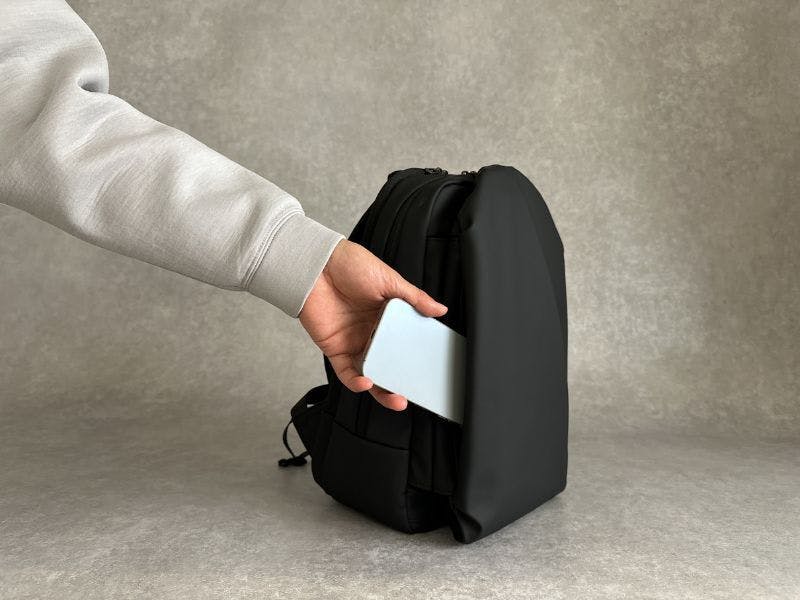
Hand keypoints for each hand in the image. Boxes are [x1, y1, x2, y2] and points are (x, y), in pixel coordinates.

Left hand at [299, 239, 446, 410]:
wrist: (316, 265)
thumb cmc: (350, 265)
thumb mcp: (390, 280)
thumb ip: (415, 298)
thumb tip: (440, 310)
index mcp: (387, 318)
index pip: (404, 345)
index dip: (415, 359)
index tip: (428, 372)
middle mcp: (371, 333)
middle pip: (389, 364)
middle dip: (401, 382)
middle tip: (414, 392)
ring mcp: (353, 342)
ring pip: (370, 374)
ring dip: (381, 390)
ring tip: (395, 397)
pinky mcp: (335, 349)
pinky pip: (346, 373)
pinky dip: (356, 382)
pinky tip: (367, 383)